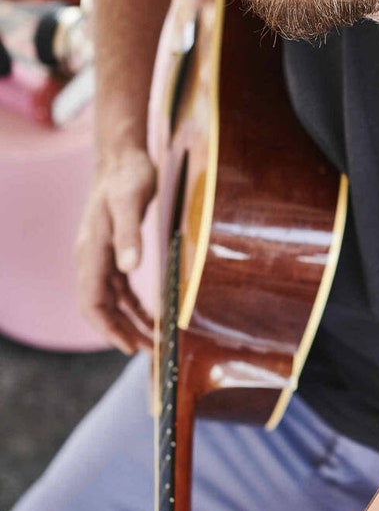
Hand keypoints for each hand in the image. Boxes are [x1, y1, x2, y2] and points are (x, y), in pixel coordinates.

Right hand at [75, 148, 155, 353]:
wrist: (124, 157)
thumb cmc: (128, 177)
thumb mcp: (131, 203)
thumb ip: (130, 235)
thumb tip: (130, 268)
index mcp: (92, 251)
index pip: (92, 301)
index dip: (108, 328)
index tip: (129, 348)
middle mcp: (92, 258)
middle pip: (102, 308)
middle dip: (123, 333)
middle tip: (150, 354)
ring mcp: (103, 257)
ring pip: (112, 302)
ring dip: (131, 324)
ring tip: (154, 343)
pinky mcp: (116, 253)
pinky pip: (121, 289)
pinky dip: (134, 307)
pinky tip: (151, 319)